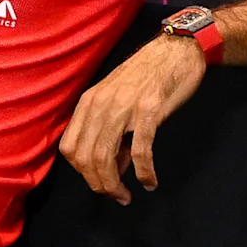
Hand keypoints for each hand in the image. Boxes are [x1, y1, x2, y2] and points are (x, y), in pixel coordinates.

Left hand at [58, 35, 208, 204]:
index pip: (70, 148)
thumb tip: (112, 168)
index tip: (99, 182)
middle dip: (98, 185)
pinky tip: (149, 182)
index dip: (82, 173)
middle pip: (86, 158)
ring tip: (126, 196)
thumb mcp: (118, 100)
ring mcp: (124, 106)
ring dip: (114, 185)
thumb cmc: (148, 76)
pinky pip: (140, 150)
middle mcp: (101, 104)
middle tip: (115, 196)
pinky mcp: (150, 110)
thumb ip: (110, 132)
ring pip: (105, 157)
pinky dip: (144, 172)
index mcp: (89, 102)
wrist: (176, 50)